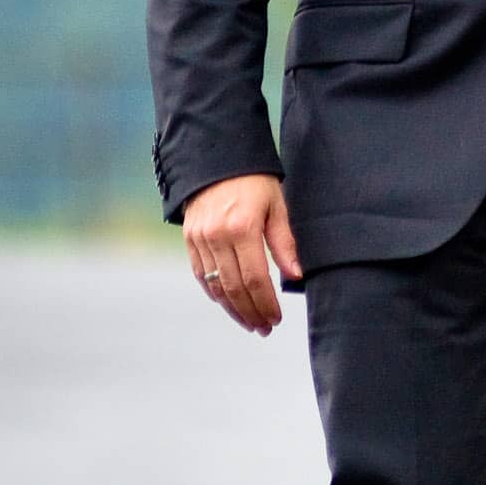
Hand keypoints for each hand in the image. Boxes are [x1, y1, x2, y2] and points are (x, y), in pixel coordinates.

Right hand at [183, 173, 302, 334]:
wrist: (217, 156)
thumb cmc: (254, 180)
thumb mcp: (277, 206)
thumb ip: (284, 243)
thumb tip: (295, 277)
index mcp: (243, 228)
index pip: (256, 280)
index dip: (266, 304)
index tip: (276, 320)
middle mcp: (218, 236)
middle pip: (235, 288)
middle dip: (251, 313)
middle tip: (264, 328)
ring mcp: (201, 238)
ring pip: (216, 286)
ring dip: (233, 309)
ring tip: (249, 322)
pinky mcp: (190, 237)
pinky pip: (200, 274)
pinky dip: (214, 292)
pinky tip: (228, 303)